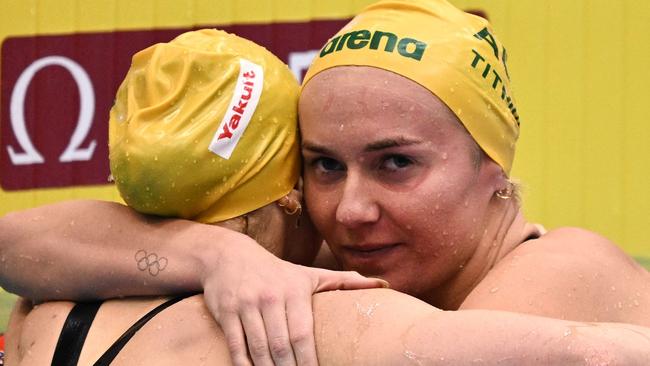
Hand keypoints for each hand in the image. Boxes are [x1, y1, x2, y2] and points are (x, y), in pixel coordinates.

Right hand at [200, 235, 387, 365]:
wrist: (230, 255)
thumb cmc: (277, 272)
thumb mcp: (310, 274)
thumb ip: (344, 282)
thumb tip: (384, 285)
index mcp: (295, 290)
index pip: (304, 335)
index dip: (309, 362)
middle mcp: (271, 297)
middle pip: (281, 346)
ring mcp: (247, 304)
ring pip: (258, 349)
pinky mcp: (226, 311)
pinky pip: (235, 345)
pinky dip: (243, 364)